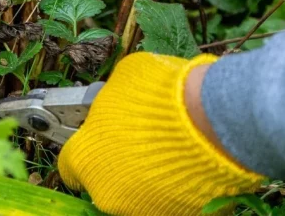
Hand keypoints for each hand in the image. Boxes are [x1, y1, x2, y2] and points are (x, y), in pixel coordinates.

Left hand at [58, 53, 262, 215]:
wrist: (214, 117)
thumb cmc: (159, 93)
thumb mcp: (121, 82)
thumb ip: (108, 103)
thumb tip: (113, 104)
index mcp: (85, 158)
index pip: (70, 163)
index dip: (86, 148)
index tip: (99, 141)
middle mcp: (106, 193)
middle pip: (104, 181)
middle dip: (117, 164)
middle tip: (140, 141)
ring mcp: (143, 210)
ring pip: (137, 195)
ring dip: (145, 178)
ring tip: (168, 151)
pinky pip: (170, 201)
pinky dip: (175, 188)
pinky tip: (188, 164)